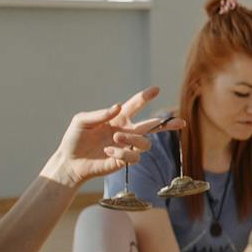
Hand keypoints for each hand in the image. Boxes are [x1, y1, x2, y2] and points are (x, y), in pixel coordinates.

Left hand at [45, 86, 183, 188]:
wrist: (70, 161)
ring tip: (115, 137)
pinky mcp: (123, 161)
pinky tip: (108, 151)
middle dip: (168, 124)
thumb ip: (100, 113)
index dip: (145, 97)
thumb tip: (118, 107)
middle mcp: (126, 131)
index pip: (135, 105)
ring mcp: (126, 146)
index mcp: (117, 118)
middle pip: (153, 126)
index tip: (156, 89)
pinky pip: (133, 157)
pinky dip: (122, 152)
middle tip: (181, 122)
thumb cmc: (75, 139)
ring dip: (132, 138)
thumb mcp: (82, 121)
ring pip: (145, 142)